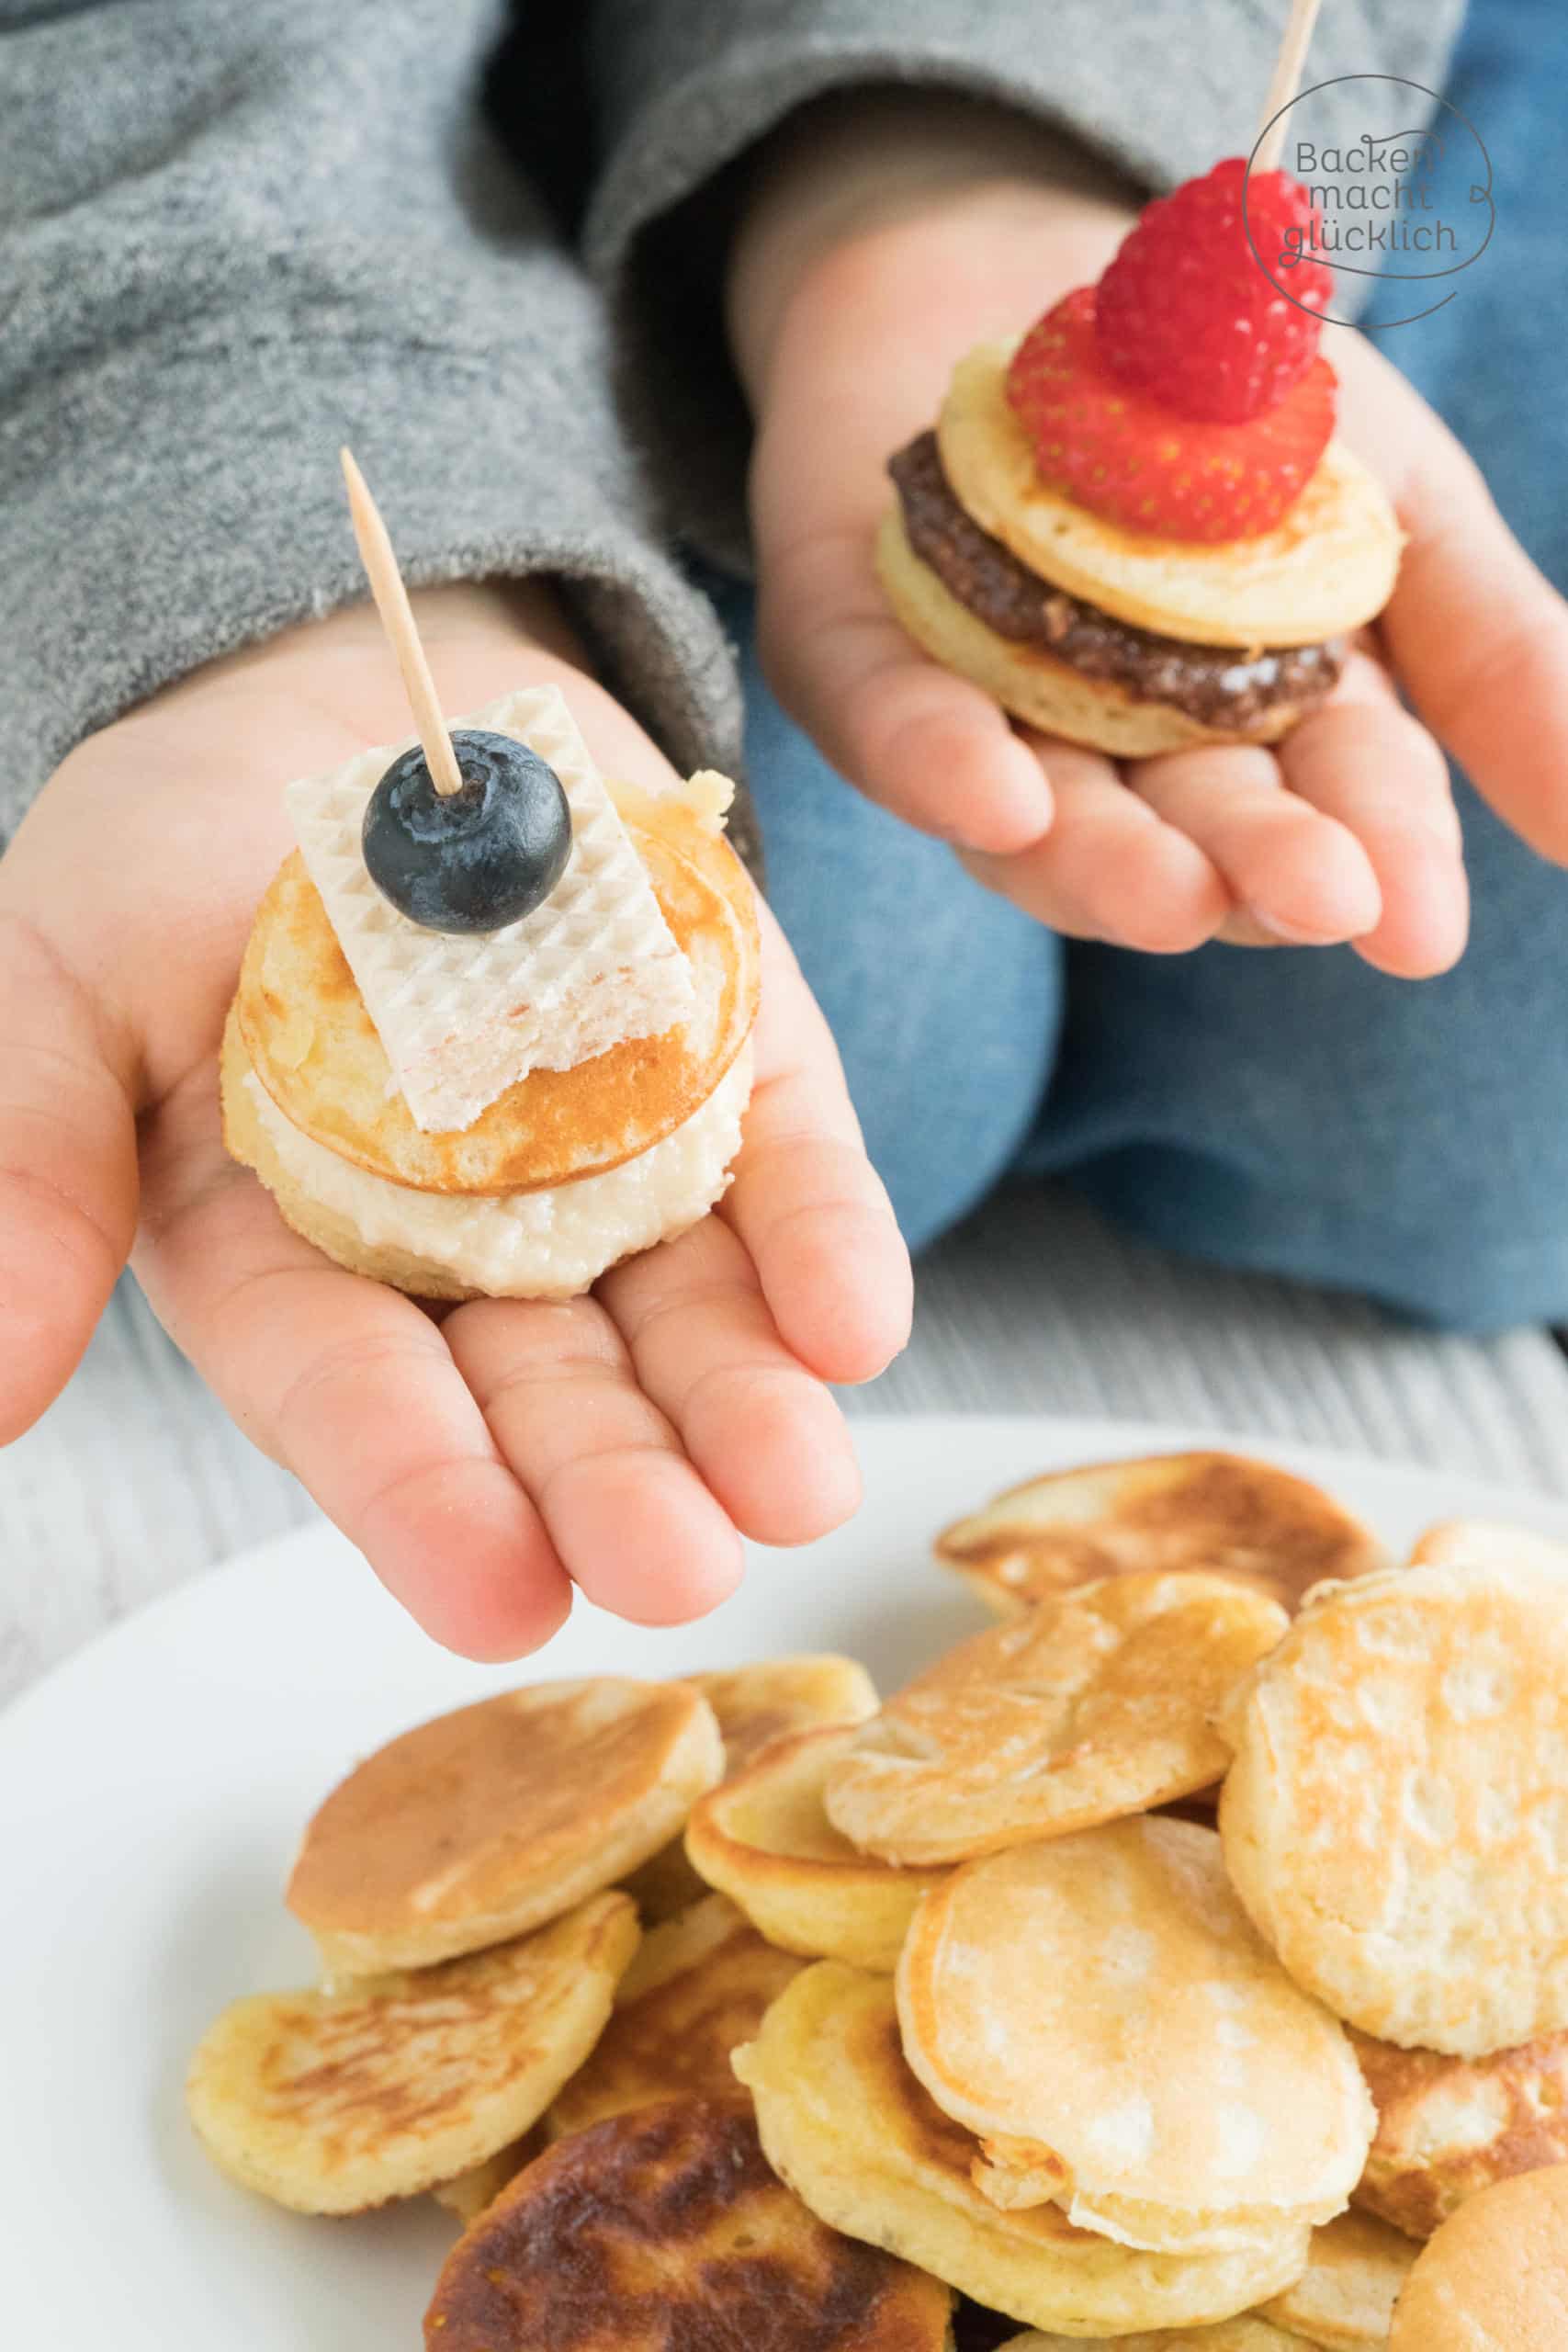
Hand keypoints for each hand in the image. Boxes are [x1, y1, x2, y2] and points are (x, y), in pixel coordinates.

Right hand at [0, 583, 909, 1655]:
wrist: (359, 680)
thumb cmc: (174, 841)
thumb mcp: (60, 973)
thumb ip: (26, 1163)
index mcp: (291, 1259)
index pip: (356, 1397)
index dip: (420, 1493)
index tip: (494, 1594)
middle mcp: (467, 1251)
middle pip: (544, 1389)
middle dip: (610, 1479)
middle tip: (678, 1567)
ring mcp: (618, 1164)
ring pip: (684, 1314)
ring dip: (741, 1399)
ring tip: (796, 1484)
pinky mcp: (734, 1070)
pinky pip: (787, 1168)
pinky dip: (822, 1239)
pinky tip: (855, 1321)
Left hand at [732, 96, 1567, 975]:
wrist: (1019, 246)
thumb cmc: (1225, 400)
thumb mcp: (1393, 496)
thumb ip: (1491, 653)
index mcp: (1261, 728)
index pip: (1333, 802)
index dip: (1376, 858)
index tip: (1415, 928)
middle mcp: (1121, 752)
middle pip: (1190, 833)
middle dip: (1251, 869)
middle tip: (1310, 903)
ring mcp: (982, 714)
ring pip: (1038, 820)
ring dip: (1099, 861)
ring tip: (1169, 892)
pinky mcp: (851, 657)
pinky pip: (878, 720)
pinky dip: (929, 756)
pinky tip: (988, 793)